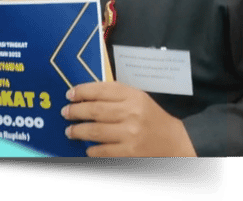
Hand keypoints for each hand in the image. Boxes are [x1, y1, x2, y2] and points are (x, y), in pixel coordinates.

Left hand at [61, 81, 196, 156]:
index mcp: (133, 96)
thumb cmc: (152, 117)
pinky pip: (104, 151)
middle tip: (65, 113)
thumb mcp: (138, 98)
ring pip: (95, 131)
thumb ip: (115, 94)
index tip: (69, 95)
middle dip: (75, 112)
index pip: (100, 90)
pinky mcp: (131, 153)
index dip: (81, 91)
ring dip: (78, 131)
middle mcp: (130, 113)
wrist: (177, 142)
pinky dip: (92, 150)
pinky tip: (88, 149)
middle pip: (94, 110)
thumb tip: (84, 95)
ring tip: (70, 131)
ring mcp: (130, 134)